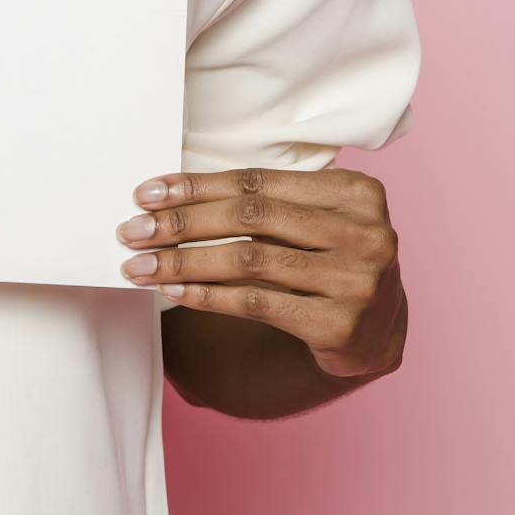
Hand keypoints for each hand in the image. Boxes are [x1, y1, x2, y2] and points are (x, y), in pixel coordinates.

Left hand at [115, 166, 405, 379]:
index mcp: (357, 192)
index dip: (197, 186)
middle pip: (250, 217)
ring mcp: (356, 281)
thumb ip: (265, 204)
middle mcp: (364, 233)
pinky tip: (175, 291)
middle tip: (133, 230)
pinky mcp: (339, 324)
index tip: (149, 193)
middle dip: (182, 222)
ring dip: (184, 261)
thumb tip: (170, 200)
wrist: (381, 333)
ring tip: (142, 265)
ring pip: (248, 260)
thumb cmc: (332, 261)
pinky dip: (208, 296)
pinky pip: (256, 303)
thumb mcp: (316, 220)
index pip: (259, 182)